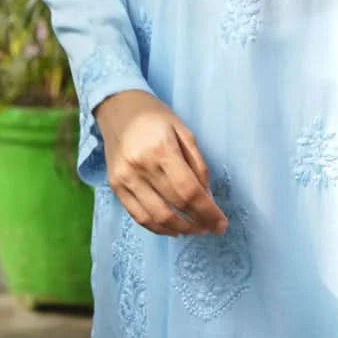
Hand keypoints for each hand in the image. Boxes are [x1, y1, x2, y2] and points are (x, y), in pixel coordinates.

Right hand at [95, 91, 228, 237]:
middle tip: (213, 228)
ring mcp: (125, 178)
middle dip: (198, 222)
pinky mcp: (115, 186)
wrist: (117, 107)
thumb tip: (207, 198)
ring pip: (156, 217)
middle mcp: (141, 166)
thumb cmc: (155, 117)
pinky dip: (158, 228)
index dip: (208, 212)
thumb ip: (197, 165)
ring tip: (196, 229)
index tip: (222, 224)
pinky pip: (138, 216)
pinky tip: (173, 228)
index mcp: (162, 149)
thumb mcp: (183, 131)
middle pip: (175, 205)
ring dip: (180, 229)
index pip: (189, 190)